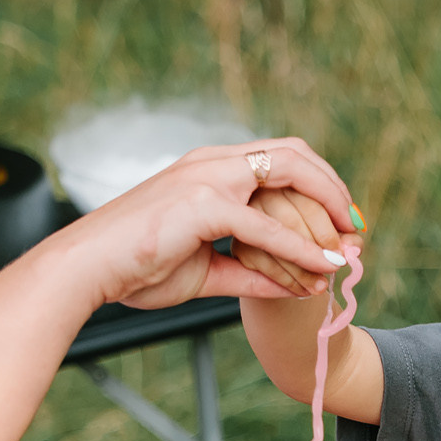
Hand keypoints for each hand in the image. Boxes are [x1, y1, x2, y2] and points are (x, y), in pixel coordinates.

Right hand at [55, 137, 356, 311]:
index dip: (317, 183)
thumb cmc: (131, 268)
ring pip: (291, 174)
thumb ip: (248, 272)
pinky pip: (269, 228)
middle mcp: (212, 163)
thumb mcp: (203, 271)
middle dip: (334, 186)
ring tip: (352, 241)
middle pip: (294, 153)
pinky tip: (325, 266)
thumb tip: (290, 286)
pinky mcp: (204, 205)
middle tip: (357, 224)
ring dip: (329, 206)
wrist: (83, 269)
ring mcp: (208, 178)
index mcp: (207, 169)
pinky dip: (303, 248)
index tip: (340, 218)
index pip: (276, 158)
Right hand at [233, 185, 353, 297]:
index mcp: (290, 181)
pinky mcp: (239, 247)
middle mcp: (262, 194)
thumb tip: (352, 248)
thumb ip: (347, 238)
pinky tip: (303, 291)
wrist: (283, 264)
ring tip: (322, 286)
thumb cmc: (315, 242)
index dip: (333, 225)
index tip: (348, 248)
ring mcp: (247, 220)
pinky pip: (265, 265)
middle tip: (337, 266)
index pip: (311, 200)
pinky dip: (288, 282)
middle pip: (292, 222)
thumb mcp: (334, 236)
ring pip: (278, 244)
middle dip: (319, 248)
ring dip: (305, 270)